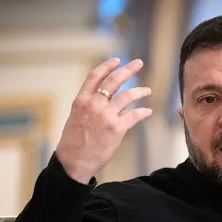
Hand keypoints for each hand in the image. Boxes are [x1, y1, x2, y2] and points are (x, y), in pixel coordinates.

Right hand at [55, 57, 151, 183]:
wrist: (74, 161)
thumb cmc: (74, 142)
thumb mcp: (76, 117)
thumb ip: (88, 105)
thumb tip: (102, 96)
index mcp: (82, 100)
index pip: (95, 76)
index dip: (107, 66)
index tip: (117, 60)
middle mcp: (94, 105)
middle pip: (114, 80)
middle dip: (128, 69)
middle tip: (139, 63)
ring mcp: (106, 116)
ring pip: (128, 95)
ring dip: (140, 91)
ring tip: (147, 90)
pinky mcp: (117, 128)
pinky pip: (134, 115)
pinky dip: (143, 112)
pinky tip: (147, 111)